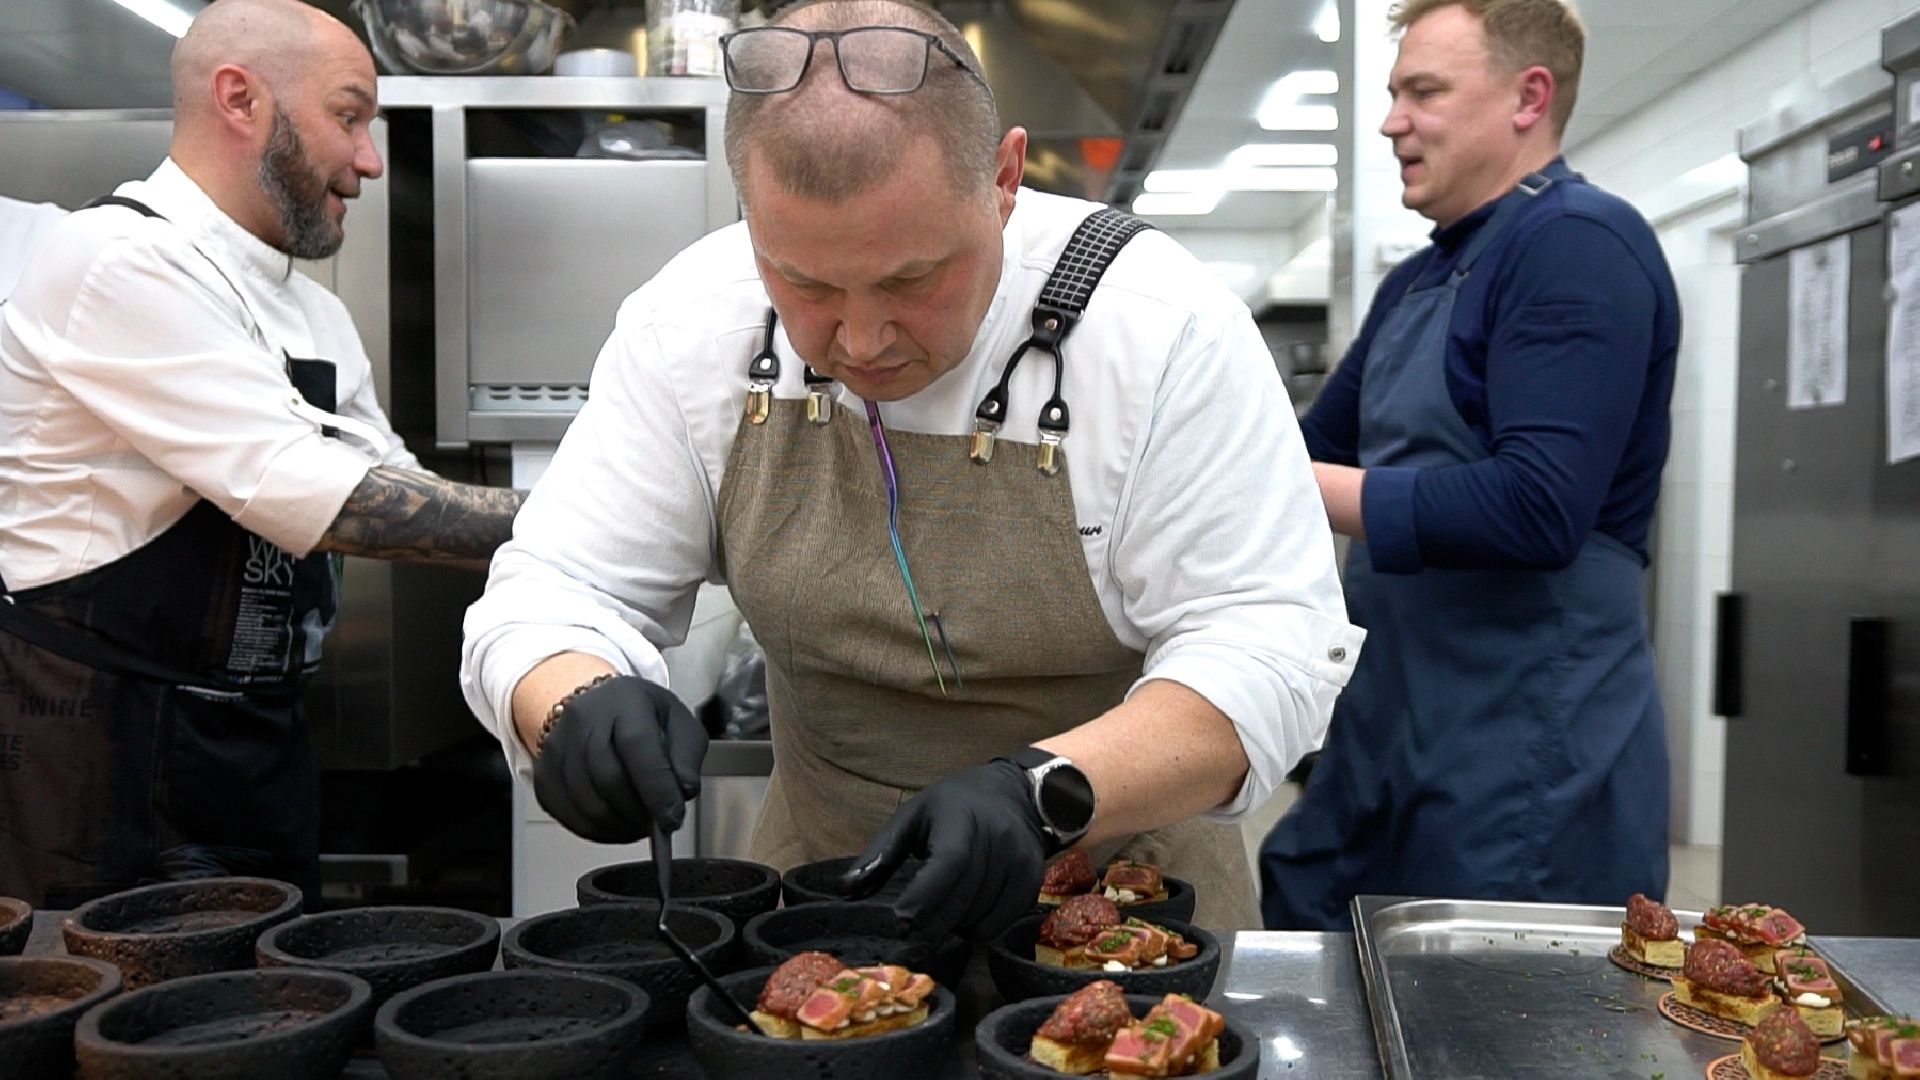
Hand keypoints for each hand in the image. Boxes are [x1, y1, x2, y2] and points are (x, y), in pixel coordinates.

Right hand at [532, 675, 706, 843]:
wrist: (595, 704)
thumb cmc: (639, 714)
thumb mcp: (677, 721)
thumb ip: (686, 757)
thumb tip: (682, 792)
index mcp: (624, 700)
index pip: (637, 745)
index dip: (656, 788)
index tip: (672, 818)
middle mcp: (584, 718)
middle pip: (608, 779)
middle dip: (638, 812)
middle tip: (658, 825)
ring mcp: (557, 746)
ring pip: (587, 803)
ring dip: (619, 825)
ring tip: (639, 825)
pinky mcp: (543, 773)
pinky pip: (568, 815)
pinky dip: (597, 830)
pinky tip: (616, 825)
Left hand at [842, 759, 1047, 941]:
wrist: (1015, 794)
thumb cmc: (953, 807)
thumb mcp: (912, 817)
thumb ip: (880, 853)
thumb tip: (844, 889)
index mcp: (961, 817)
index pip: (949, 863)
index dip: (925, 896)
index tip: (900, 921)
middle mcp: (996, 836)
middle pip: (963, 897)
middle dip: (932, 926)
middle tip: (909, 945)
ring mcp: (1020, 858)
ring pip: (981, 916)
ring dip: (955, 927)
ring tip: (941, 916)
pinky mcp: (1033, 877)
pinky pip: (1002, 922)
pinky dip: (979, 929)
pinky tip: (966, 915)